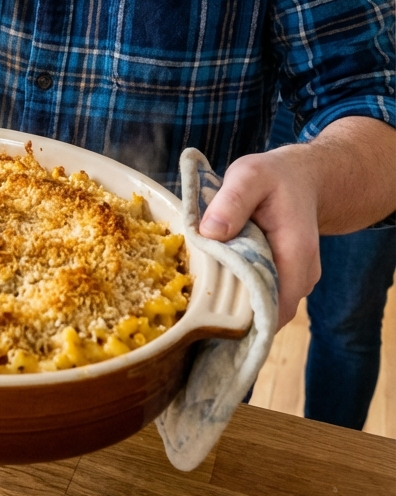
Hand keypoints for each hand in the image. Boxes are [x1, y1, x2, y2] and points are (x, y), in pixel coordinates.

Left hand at [199, 144, 320, 328]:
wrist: (301, 178)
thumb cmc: (274, 177)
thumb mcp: (249, 176)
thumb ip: (231, 202)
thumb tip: (210, 233)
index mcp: (295, 255)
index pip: (274, 308)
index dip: (242, 319)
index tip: (207, 317)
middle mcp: (302, 277)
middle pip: (266, 314)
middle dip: (231, 314)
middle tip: (194, 305)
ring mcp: (295, 282)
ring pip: (263, 308)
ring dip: (235, 304)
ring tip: (202, 291)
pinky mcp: (285, 280)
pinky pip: (262, 297)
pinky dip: (240, 293)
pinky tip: (217, 282)